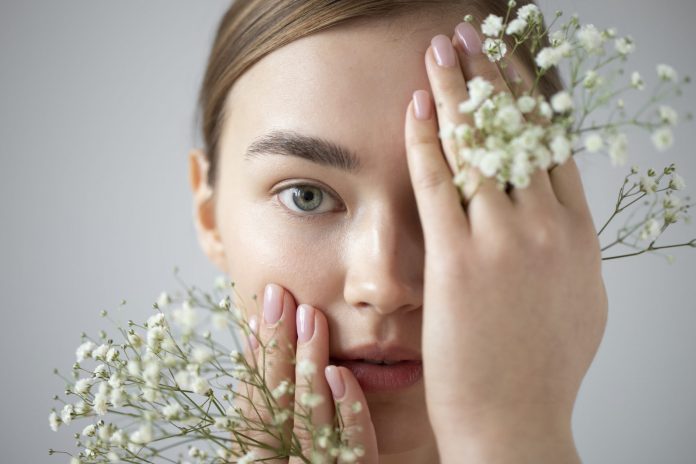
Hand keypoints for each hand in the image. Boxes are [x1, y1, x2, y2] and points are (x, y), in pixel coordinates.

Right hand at [230, 283, 377, 462]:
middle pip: (276, 412)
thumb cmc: (295, 460)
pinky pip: (356, 452)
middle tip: (280, 296)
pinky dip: (348, 412)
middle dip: (277, 350)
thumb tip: (256, 341)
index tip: (257, 313)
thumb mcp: (271, 446)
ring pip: (311, 425)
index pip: (251, 412)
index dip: (254, 362)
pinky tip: (340, 373)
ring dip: (308, 366)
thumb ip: (264, 409)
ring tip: (310, 317)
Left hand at [403, 24, 607, 462]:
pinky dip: (426, 138)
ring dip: (457, 90)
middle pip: (519, 130)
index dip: (531, 96)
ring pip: (480, 145)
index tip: (512, 63)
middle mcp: (547, 227)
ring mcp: (503, 241)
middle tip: (472, 35)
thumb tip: (553, 214)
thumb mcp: (575, 301)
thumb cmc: (541, 369)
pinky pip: (439, 182)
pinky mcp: (457, 261)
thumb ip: (564, 251)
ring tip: (441, 51)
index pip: (554, 144)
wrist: (516, 419)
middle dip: (493, 75)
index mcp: (577, 234)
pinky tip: (415, 106)